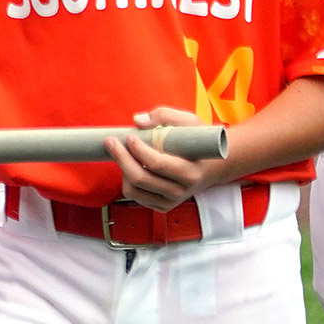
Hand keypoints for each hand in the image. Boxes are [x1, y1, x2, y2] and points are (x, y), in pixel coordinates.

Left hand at [106, 105, 225, 210]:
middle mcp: (180, 191)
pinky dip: (127, 181)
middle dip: (121, 158)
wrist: (212, 167)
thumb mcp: (189, 123)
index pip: (157, 164)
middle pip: (141, 178)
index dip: (139, 150)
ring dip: (123, 170)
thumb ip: (164, 116)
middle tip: (111, 142)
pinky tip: (131, 165)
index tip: (129, 137)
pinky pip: (135, 196)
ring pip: (133, 190)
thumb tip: (137, 120)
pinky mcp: (162, 206)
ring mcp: (170, 201)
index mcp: (190, 172)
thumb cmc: (198, 143)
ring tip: (123, 153)